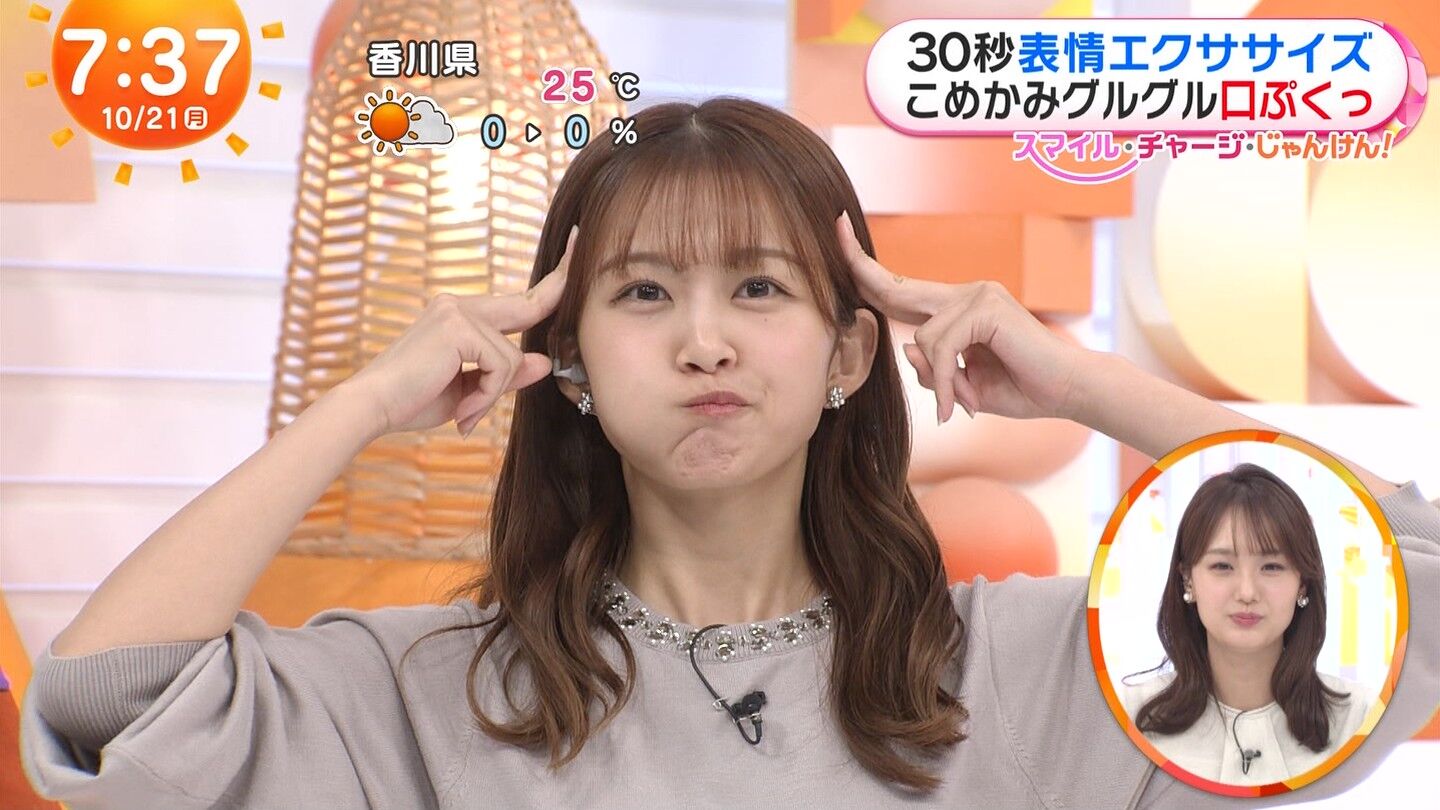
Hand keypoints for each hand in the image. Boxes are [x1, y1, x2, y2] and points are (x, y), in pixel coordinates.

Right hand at [347, 225, 576, 437]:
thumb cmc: (412, 401)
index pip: (518, 301)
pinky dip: (486, 396)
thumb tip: (545, 361)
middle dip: (561, 283)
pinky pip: (500, 367)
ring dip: (493, 394)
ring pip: (512, 357)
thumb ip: (506, 374)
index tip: (574, 248)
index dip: (552, 283)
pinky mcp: (458, 327)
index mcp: (459, 315)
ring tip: (465, 414)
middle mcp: (459, 305)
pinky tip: (463, 410)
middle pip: (528, 303)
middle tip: (579, 237)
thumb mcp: (470, 390)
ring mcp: (458, 312)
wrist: (370, 408)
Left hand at [836, 212, 1085, 423]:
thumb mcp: (961, 386)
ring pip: (923, 338)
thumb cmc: (1022, 388)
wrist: (1070, 391)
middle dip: (860, 268)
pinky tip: (965, 400)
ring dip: (939, 382)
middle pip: (898, 288)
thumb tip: (906, 346)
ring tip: (962, 402)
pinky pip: (943, 346)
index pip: (902, 291)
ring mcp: (977, 295)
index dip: (867, 272)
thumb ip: (933, 369)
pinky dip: (949, 380)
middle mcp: (966, 294)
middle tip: (835, 228)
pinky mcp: (987, 306)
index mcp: (957, 309)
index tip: (839, 236)